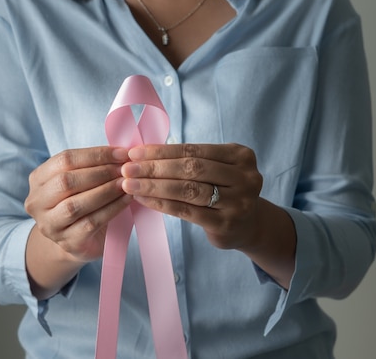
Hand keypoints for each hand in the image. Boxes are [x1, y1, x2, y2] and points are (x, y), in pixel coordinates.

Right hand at [25, 146, 131, 262]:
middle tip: (125, 169)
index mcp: (37, 179)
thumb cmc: (80, 203)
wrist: (76, 240)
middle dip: (100, 172)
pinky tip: (126, 200)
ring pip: (76, 204)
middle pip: (66, 181)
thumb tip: (121, 152)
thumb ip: (91, 166)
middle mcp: (37, 202)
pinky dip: (112, 209)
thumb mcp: (78, 181)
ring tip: (126, 183)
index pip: (64, 159)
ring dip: (106, 191)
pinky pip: (91, 222)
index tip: (121, 153)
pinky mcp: (67, 242)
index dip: (95, 155)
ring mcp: (49, 224)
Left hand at [120, 143, 263, 249]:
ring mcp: (238, 202)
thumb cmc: (223, 190)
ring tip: (130, 184)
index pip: (193, 150)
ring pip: (188, 190)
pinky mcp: (226, 224)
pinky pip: (187, 211)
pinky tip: (143, 200)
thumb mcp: (216, 169)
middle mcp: (244, 177)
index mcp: (240, 155)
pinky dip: (162, 204)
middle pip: (191, 169)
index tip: (135, 152)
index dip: (162, 151)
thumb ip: (188, 160)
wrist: (248, 225)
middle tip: (127, 169)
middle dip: (155, 168)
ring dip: (154, 186)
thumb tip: (143, 154)